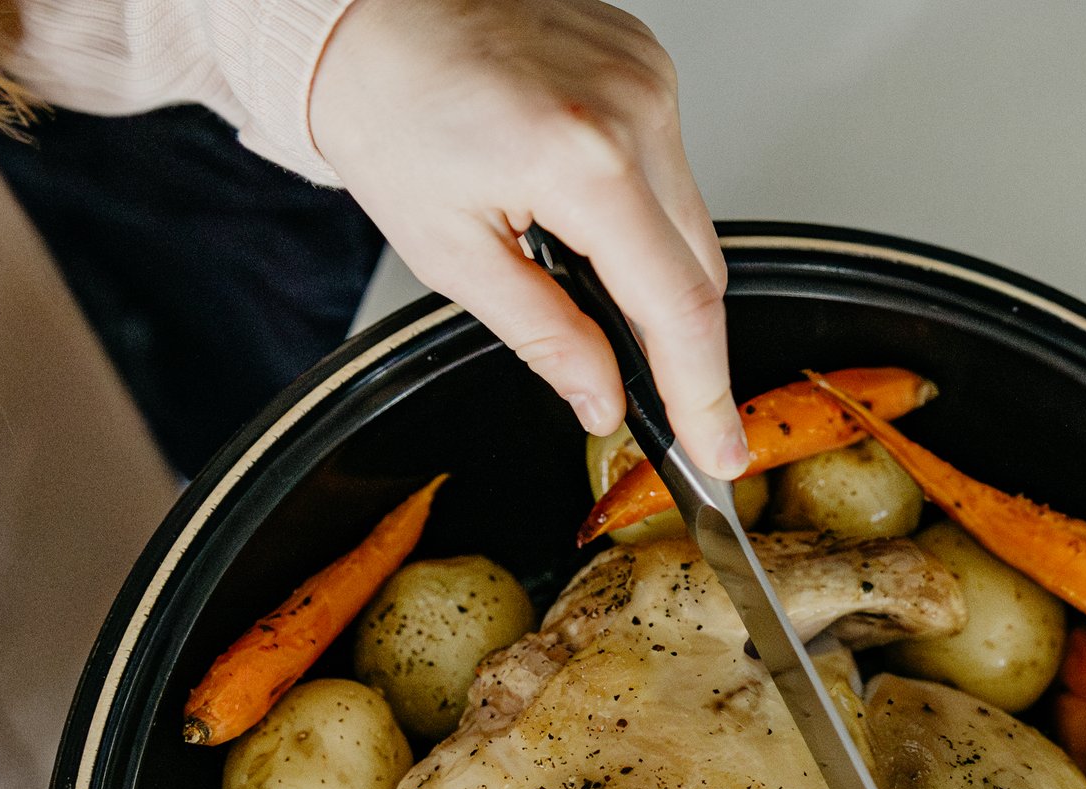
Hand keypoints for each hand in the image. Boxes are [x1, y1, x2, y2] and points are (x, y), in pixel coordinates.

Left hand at [307, 0, 747, 476]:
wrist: (367, 16)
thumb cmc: (387, 108)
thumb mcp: (452, 253)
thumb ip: (544, 335)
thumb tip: (601, 399)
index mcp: (584, 161)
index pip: (677, 306)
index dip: (703, 393)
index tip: (718, 449)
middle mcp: (635, 109)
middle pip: (701, 266)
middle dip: (682, 341)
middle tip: (665, 402)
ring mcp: (648, 78)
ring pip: (693, 216)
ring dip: (659, 267)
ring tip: (586, 274)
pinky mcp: (646, 61)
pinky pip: (671, 163)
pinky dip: (644, 205)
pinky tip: (588, 205)